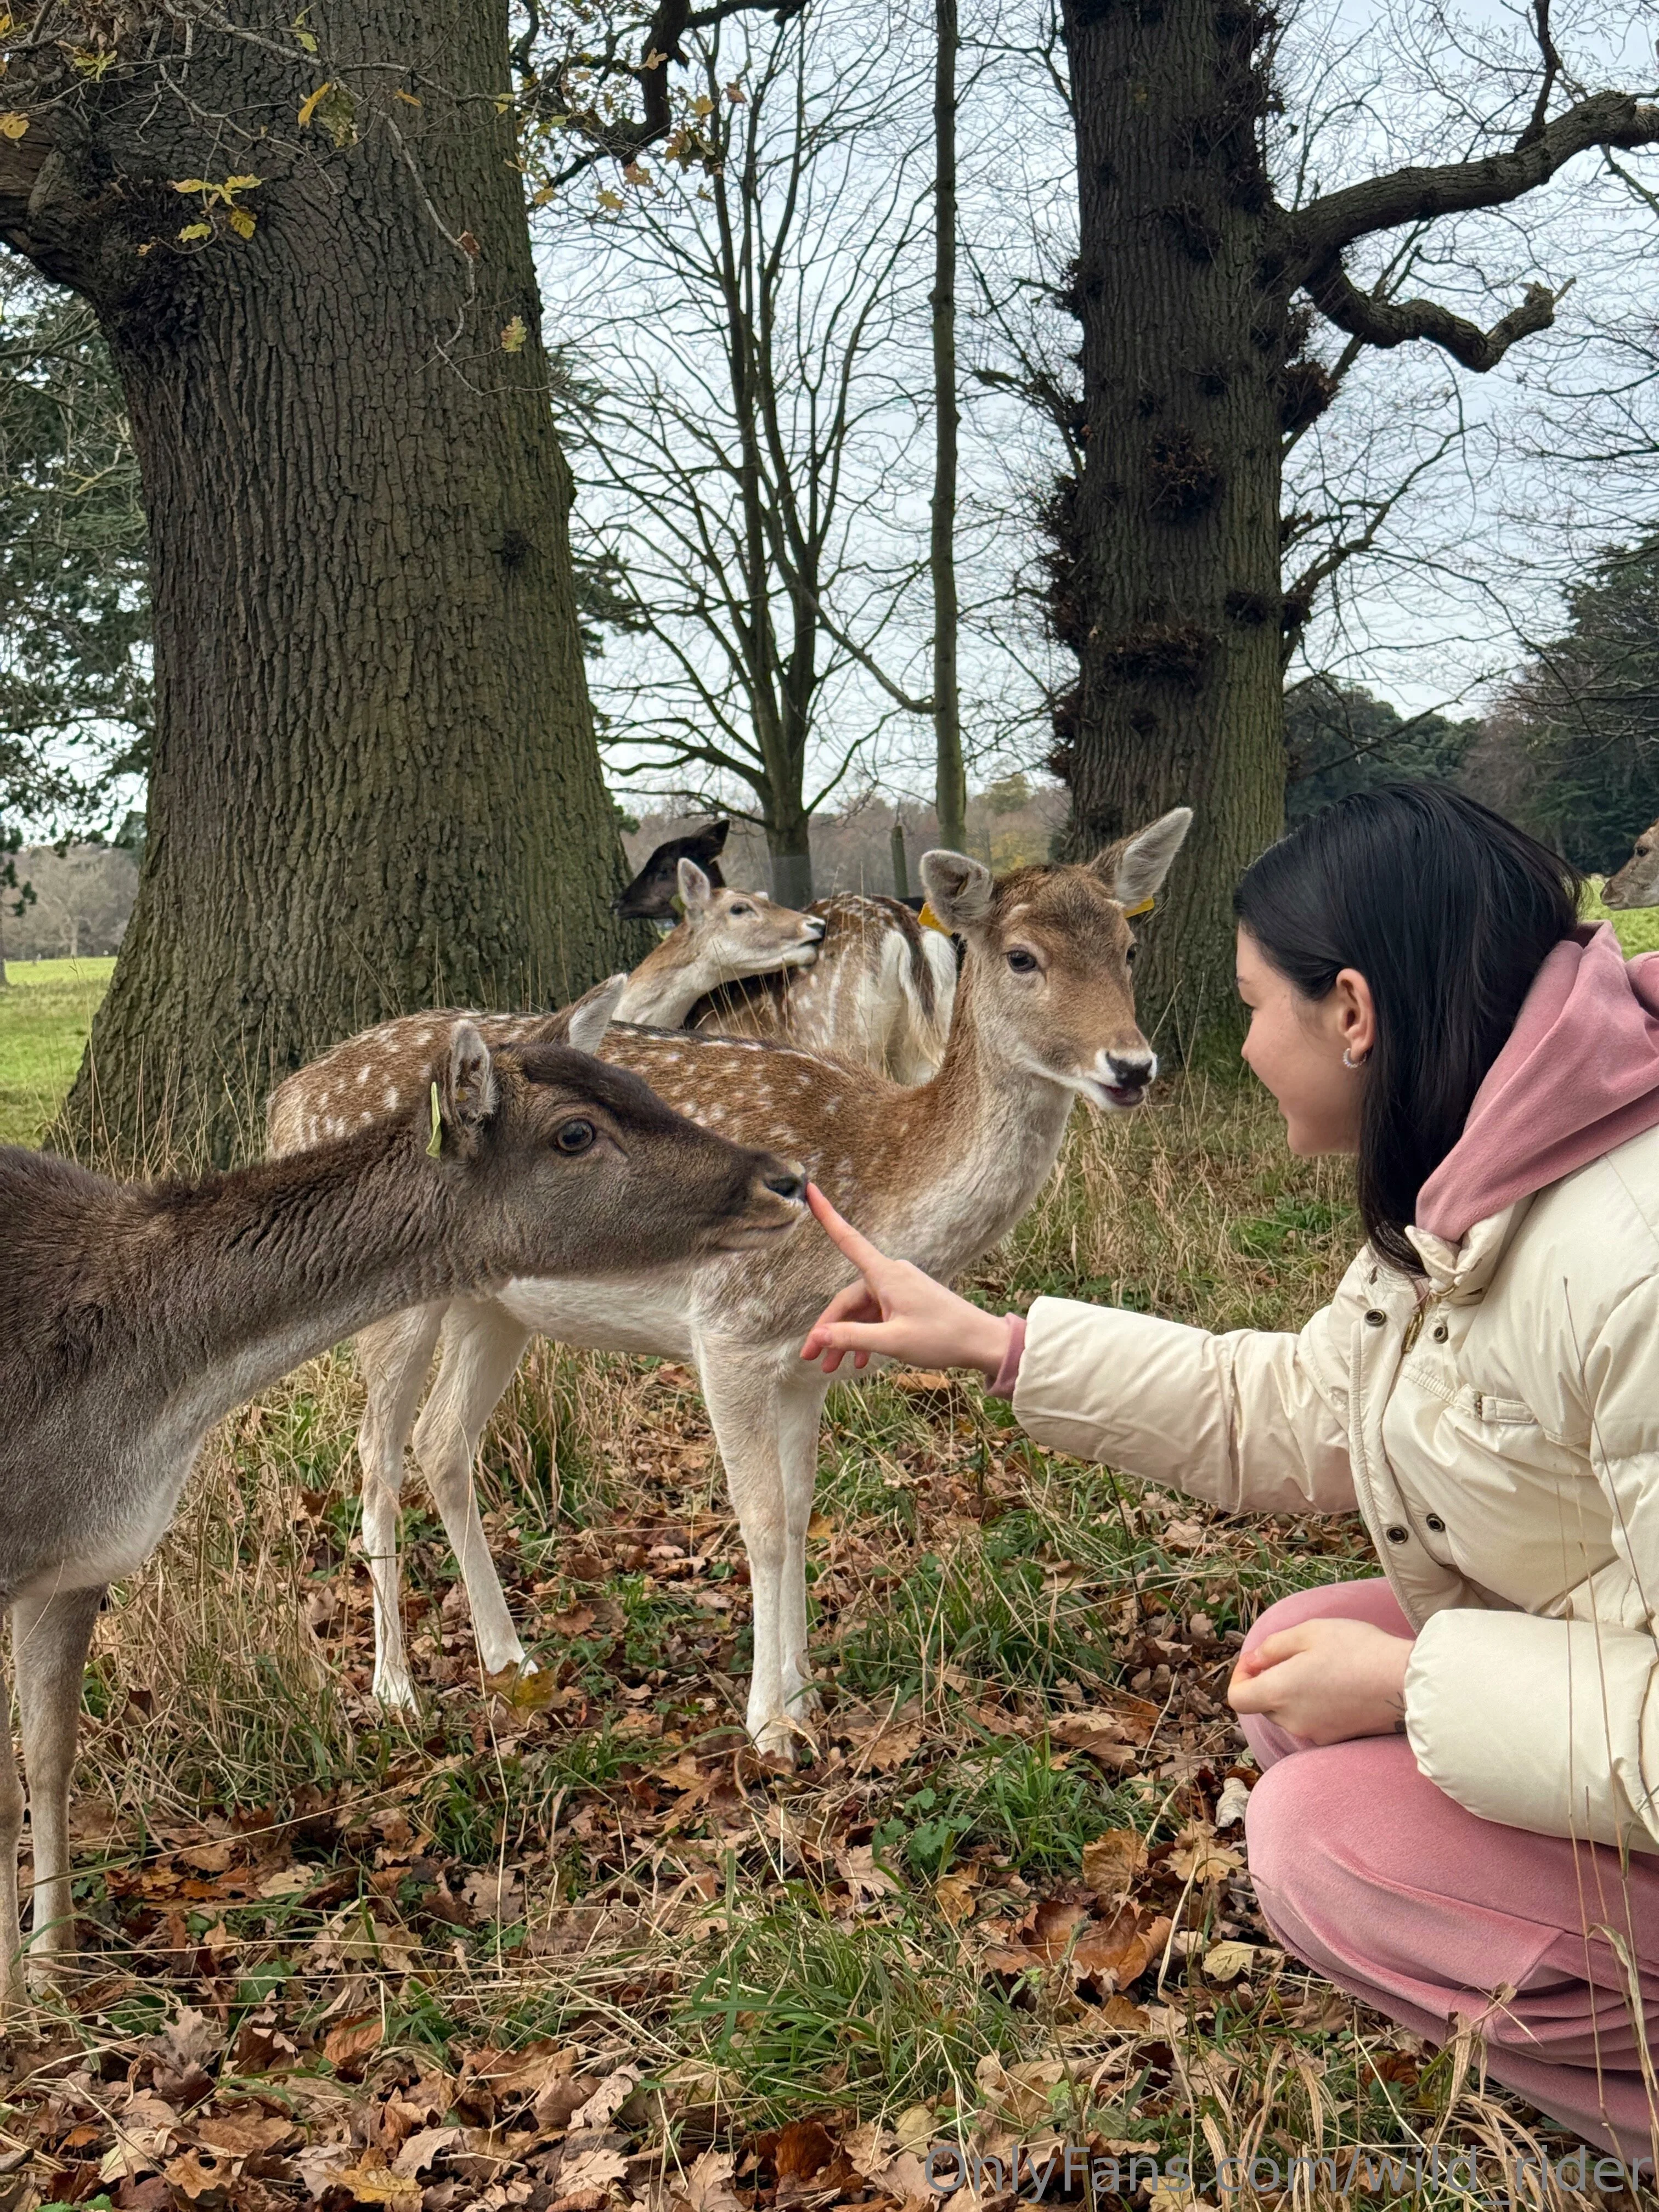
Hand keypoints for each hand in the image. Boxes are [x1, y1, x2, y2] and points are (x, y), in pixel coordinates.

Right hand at [800, 1184, 1013, 1379]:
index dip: (827, 1215)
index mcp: (886, 1275)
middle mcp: (890, 1276)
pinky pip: (877, 1315)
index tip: (811, 1188)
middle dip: (829, 1329)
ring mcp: (899, 1288)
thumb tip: (818, 1336)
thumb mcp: (893, 1342)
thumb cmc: (941, 1337)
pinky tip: (859, 1360)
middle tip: (809, 1357)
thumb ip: (852, 1337)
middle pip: (848, 1298)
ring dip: (846, 1337)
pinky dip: (865, 1335)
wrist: (980, 1341)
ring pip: (861, 1311)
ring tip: (830, 1367)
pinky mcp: (906, 1301)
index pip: (848, 1240)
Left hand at [1227, 1617, 1412, 1744]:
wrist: (1404, 1682)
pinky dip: (1316, 1705)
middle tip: (1296, 1655)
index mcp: (1278, 1692)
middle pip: (1264, 1704)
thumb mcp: (1308, 1632)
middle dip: (1270, 1680)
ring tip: (1323, 1668)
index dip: (1240, 1677)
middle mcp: (1292, 1720)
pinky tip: (1339, 1685)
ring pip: (1289, 1713)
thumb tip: (1253, 1660)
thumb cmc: (1356, 1650)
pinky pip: (1313, 1721)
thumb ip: (1273, 1647)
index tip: (1258, 1660)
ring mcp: (1316, 1733)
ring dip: (1294, 1693)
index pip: (1237, 1699)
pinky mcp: (1338, 1738)